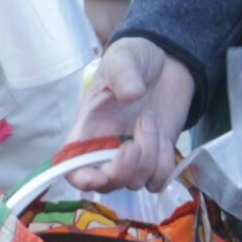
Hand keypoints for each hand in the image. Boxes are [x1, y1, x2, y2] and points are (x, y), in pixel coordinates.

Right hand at [66, 36, 194, 191]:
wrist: (167, 62)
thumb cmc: (135, 59)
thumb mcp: (124, 58)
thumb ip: (123, 73)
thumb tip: (131, 93)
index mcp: (88, 129)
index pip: (73, 166)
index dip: (81, 179)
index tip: (97, 177)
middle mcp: (107, 148)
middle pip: (107, 183)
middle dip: (123, 170)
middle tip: (134, 143)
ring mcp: (133, 156)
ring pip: (136, 181)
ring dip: (149, 156)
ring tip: (150, 121)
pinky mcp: (157, 158)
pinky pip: (158, 181)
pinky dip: (165, 165)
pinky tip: (165, 138)